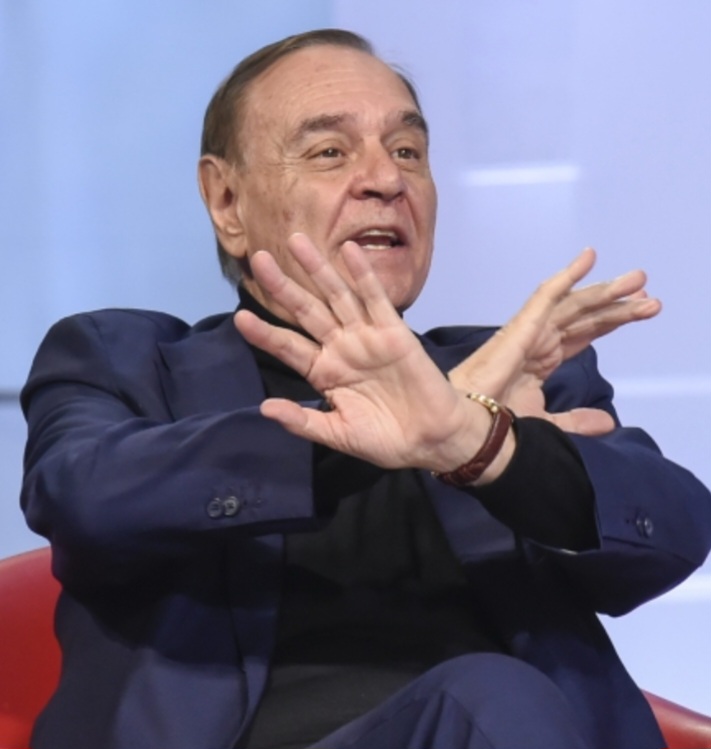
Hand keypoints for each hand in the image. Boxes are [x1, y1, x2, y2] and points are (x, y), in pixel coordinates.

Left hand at [234, 233, 493, 471]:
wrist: (430, 441)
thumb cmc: (385, 440)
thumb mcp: (338, 435)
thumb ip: (304, 421)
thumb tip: (264, 409)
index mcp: (324, 372)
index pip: (288, 346)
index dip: (265, 332)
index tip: (240, 318)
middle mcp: (340, 347)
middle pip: (307, 311)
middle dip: (283, 287)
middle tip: (259, 259)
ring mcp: (366, 336)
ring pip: (337, 296)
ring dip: (318, 269)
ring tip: (296, 242)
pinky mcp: (394, 331)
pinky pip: (376, 299)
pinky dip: (363, 275)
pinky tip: (349, 251)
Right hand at [448, 248, 660, 433]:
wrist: (473, 426)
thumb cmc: (497, 422)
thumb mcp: (548, 423)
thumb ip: (577, 420)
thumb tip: (608, 422)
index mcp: (542, 359)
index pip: (583, 334)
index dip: (611, 322)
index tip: (641, 312)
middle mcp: (540, 340)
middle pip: (585, 317)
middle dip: (618, 305)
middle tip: (649, 297)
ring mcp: (532, 331)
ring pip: (575, 305)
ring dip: (606, 291)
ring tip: (638, 281)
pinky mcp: (523, 326)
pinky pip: (547, 296)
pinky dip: (567, 276)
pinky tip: (589, 258)